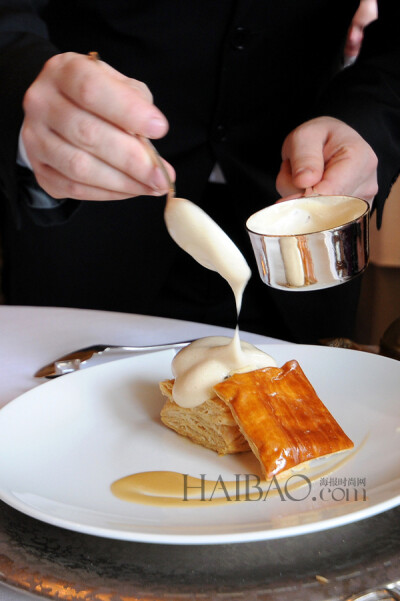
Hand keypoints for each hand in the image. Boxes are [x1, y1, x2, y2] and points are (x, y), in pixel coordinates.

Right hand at [21, 52, 174, 199]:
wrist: (58, 112)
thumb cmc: (97, 98)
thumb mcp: (118, 86)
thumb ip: (135, 105)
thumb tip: (150, 144)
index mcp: (63, 72)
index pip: (92, 89)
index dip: (128, 111)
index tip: (160, 129)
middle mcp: (41, 103)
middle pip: (87, 134)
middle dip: (132, 159)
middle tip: (162, 175)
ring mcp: (35, 139)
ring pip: (80, 168)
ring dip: (123, 182)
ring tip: (153, 187)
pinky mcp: (40, 169)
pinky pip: (75, 188)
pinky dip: (109, 193)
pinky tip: (132, 189)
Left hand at [276, 116, 377, 206]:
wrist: (330, 145)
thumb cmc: (320, 138)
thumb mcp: (306, 136)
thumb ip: (304, 156)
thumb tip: (304, 182)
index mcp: (360, 159)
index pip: (331, 192)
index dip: (306, 196)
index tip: (292, 191)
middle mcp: (366, 183)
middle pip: (325, 207)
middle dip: (300, 196)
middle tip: (295, 175)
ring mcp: (361, 202)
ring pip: (320, 216)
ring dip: (301, 201)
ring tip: (305, 181)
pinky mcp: (352, 215)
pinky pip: (322, 221)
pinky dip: (307, 208)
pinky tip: (311, 192)